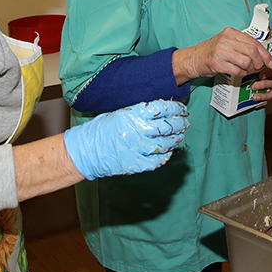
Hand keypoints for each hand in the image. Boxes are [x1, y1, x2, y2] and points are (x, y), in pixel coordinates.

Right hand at [63, 100, 188, 179]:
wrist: (86, 151)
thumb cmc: (101, 130)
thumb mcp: (120, 113)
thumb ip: (140, 113)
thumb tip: (162, 111)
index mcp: (132, 115)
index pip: (161, 108)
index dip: (176, 109)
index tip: (182, 109)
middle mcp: (137, 130)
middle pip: (167, 126)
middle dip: (180, 124)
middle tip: (185, 123)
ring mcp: (137, 148)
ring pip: (165, 144)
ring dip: (175, 140)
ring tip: (179, 137)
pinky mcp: (136, 163)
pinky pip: (156, 160)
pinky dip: (164, 156)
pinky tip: (167, 152)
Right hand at [176, 28, 271, 82]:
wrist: (193, 58)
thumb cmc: (213, 51)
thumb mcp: (227, 41)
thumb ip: (242, 44)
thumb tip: (263, 53)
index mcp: (231, 32)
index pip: (254, 42)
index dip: (265, 53)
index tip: (270, 62)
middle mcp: (226, 40)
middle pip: (252, 51)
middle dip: (258, 62)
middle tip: (257, 67)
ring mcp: (220, 51)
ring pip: (246, 62)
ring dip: (249, 70)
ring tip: (246, 70)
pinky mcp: (217, 63)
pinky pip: (237, 71)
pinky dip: (241, 74)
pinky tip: (238, 73)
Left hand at [248, 55, 271, 101]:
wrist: (263, 61)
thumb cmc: (264, 56)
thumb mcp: (263, 52)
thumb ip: (260, 55)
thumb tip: (251, 57)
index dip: (270, 71)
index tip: (260, 74)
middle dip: (265, 84)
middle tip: (255, 85)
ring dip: (264, 94)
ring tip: (255, 95)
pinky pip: (270, 97)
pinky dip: (263, 99)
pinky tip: (256, 99)